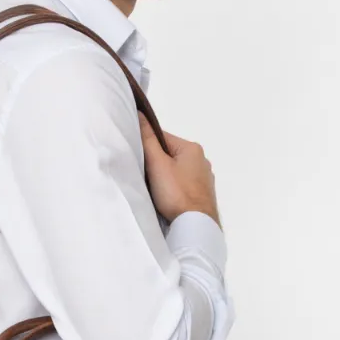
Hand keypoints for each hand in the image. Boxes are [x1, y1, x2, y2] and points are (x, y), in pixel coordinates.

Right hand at [137, 112, 220, 226]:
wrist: (196, 225)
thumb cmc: (176, 193)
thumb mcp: (157, 164)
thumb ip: (147, 140)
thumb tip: (140, 115)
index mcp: (192, 148)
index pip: (162, 138)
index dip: (146, 146)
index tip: (136, 157)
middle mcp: (201, 161)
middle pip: (169, 155)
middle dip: (155, 164)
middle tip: (144, 176)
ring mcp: (203, 179)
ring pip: (176, 172)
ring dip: (164, 178)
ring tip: (154, 190)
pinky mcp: (202, 195)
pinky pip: (182, 186)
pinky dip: (173, 189)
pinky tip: (166, 199)